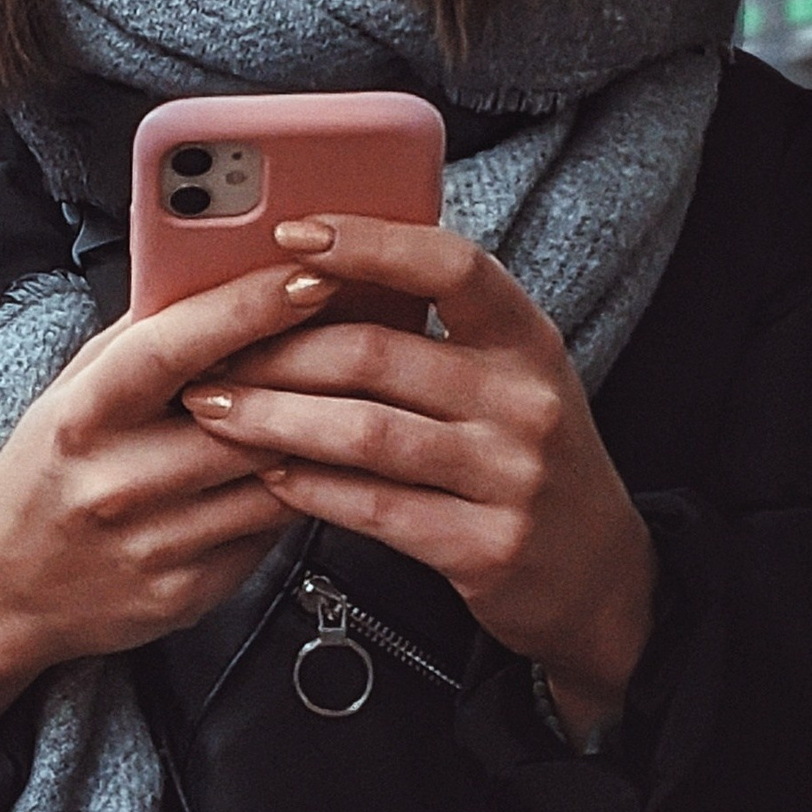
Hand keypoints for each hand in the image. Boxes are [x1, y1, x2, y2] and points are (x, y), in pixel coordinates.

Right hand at [0, 262, 342, 749]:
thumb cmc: (44, 476)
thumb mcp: (71, 394)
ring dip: (321, 437)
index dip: (249, 308)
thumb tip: (213, 273)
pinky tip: (307, 470)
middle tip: (365, 332)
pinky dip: (298, 494)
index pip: (176, 349)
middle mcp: (117, 480)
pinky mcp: (187, 591)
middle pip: (247, 418)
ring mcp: (155, 542)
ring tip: (348, 400)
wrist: (0, 590)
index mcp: (84, 415)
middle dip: (313, 372)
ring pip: (274, 478)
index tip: (310, 275)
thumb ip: (139, 342)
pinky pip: (269, 532)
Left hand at [183, 215, 654, 738]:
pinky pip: (374, 506)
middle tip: (212, 352)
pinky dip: (308, 488)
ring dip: (274, 418)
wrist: (599, 579)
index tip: (291, 232)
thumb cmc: (526, 462)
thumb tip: (311, 279)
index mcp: (528, 340)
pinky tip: (266, 475)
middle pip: (379, 353)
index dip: (369, 243)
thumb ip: (433, 334)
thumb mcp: (507, 380)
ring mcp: (510, 477)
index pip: (451, 265)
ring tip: (215, 411)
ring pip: (365, 432)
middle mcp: (526, 400)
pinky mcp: (485, 547)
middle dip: (278, 350)